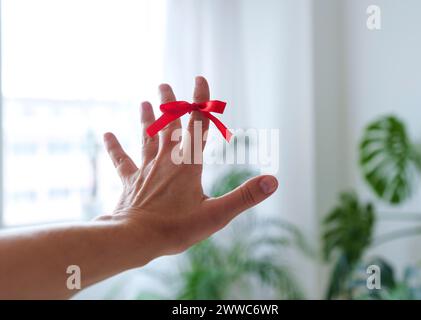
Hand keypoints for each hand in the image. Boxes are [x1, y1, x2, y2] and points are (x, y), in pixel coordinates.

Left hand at [102, 77, 277, 262]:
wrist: (136, 239)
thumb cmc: (176, 229)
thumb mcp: (217, 214)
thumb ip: (245, 196)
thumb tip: (273, 181)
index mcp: (188, 164)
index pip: (198, 125)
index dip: (201, 101)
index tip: (200, 79)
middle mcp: (167, 160)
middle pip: (169, 125)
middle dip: (169, 104)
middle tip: (165, 84)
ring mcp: (147, 169)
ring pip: (147, 137)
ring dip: (147, 119)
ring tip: (144, 102)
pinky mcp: (131, 182)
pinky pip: (122, 160)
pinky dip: (114, 147)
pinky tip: (106, 134)